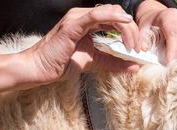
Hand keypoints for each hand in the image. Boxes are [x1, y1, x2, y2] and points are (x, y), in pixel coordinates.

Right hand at [19, 5, 141, 85]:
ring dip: (125, 27)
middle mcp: (82, 16)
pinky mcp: (72, 25)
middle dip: (131, 29)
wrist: (39, 69)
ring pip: (109, 12)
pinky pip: (95, 16)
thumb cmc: (61, 63)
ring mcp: (77, 18)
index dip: (130, 30)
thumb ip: (114, 62)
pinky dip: (112, 18)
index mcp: (88, 22)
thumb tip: (135, 67)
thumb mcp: (95, 62)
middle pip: (115, 13)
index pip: (115, 18)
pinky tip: (124, 23)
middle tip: (137, 48)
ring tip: (132, 45)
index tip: (137, 48)